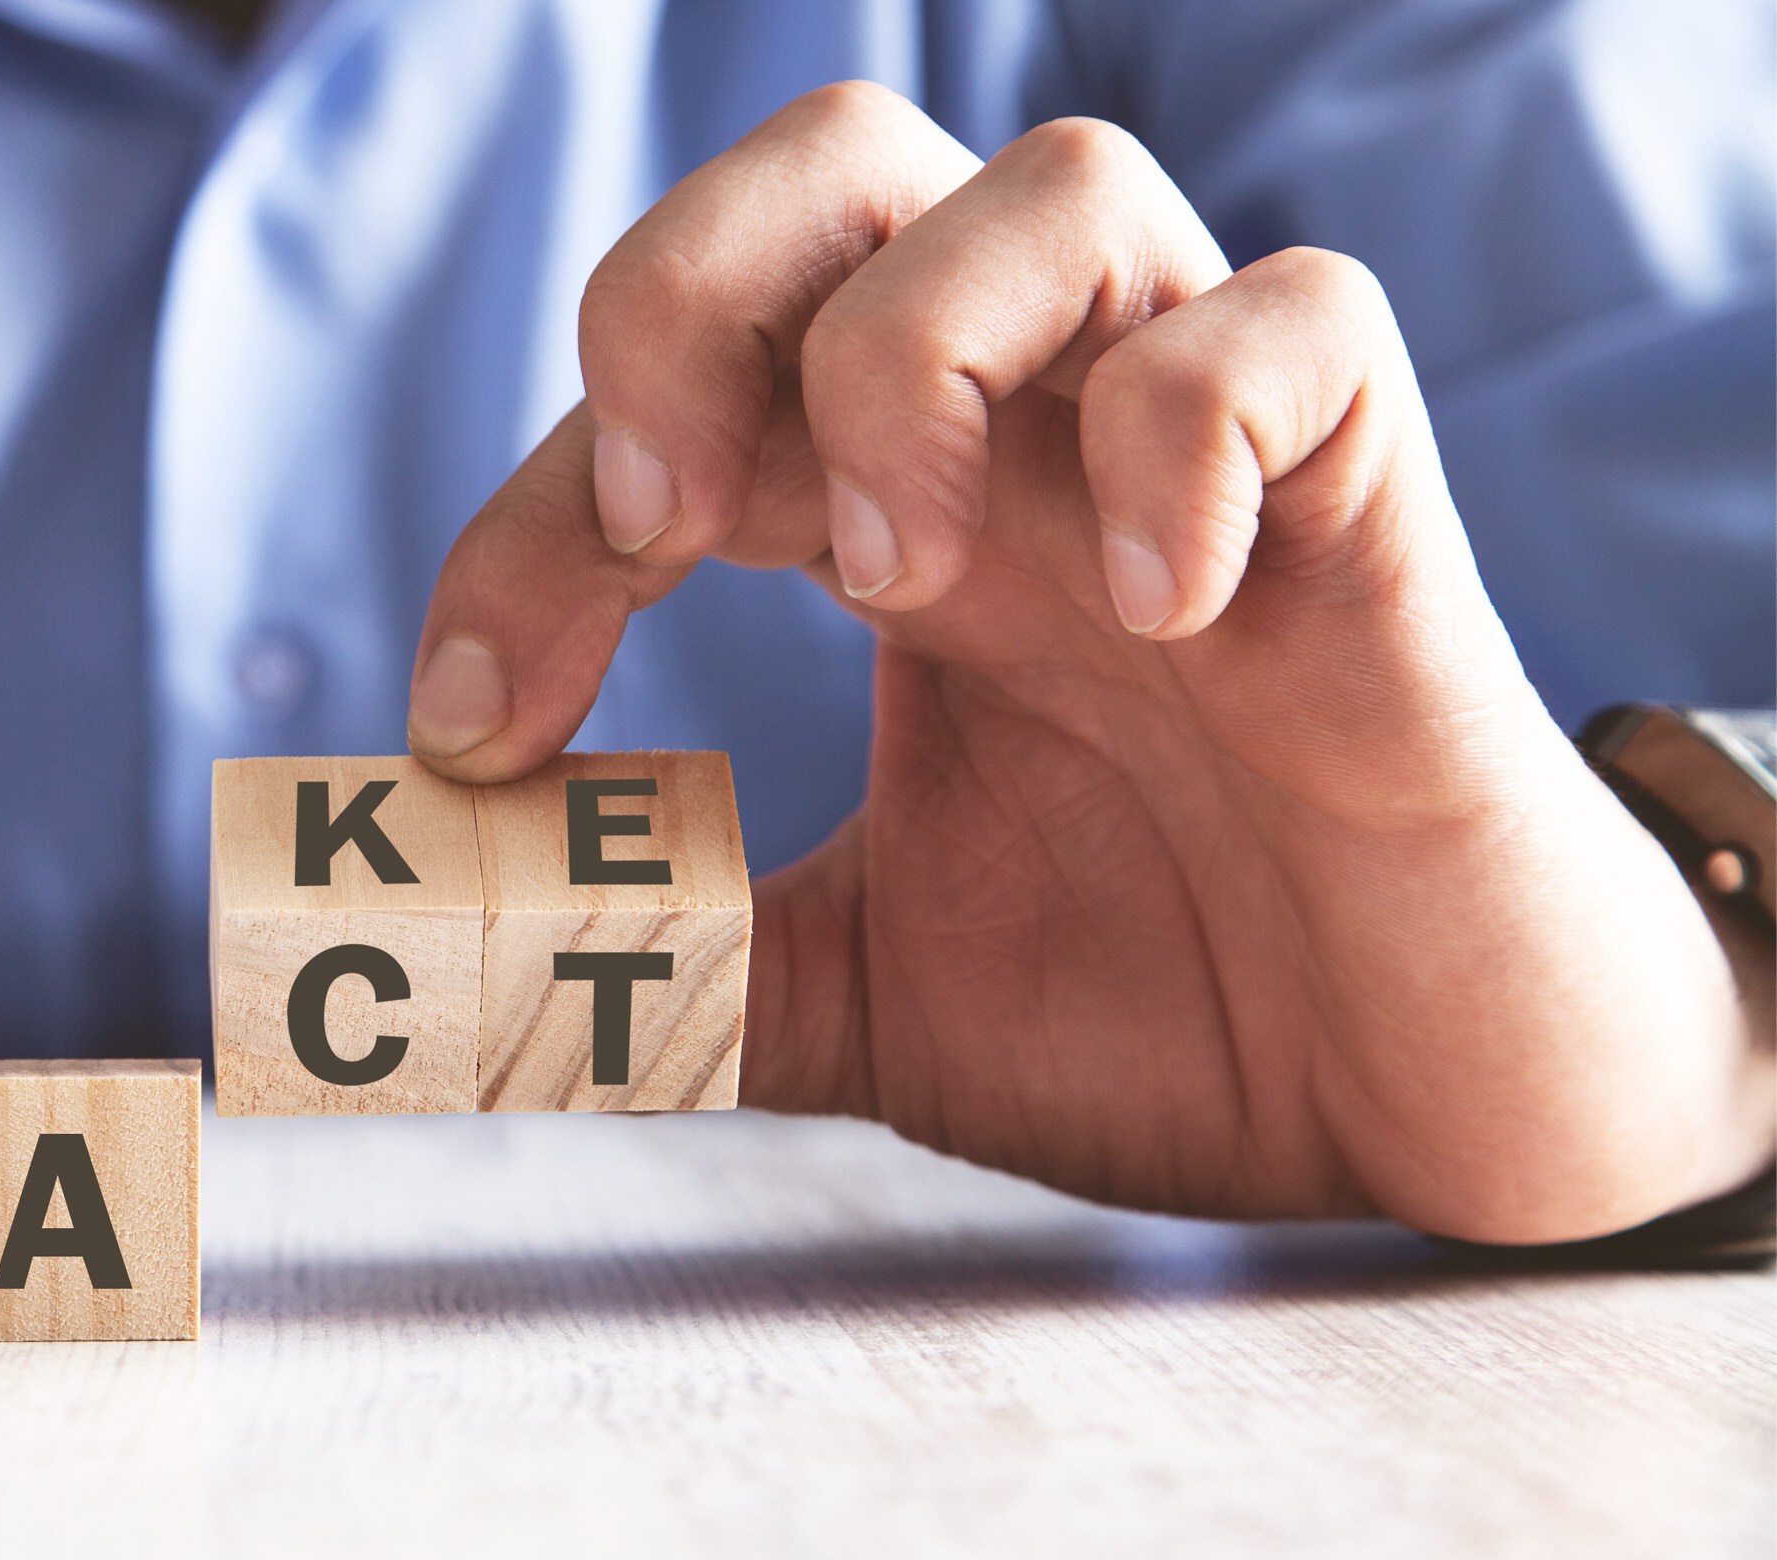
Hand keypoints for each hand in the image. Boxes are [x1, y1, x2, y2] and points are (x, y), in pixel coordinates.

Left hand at [406, 84, 1774, 1242]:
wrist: (1421, 1109)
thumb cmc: (1168, 1008)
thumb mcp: (863, 997)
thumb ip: (683, 959)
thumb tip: (471, 980)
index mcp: (893, 521)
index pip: (664, 402)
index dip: (522, 532)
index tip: (468, 733)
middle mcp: (1030, 446)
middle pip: (837, 166)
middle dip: (684, 294)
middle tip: (668, 527)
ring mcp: (1206, 460)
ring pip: (1060, 185)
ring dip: (915, 352)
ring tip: (901, 582)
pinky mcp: (1380, 512)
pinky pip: (1303, 326)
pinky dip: (1186, 429)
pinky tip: (1157, 611)